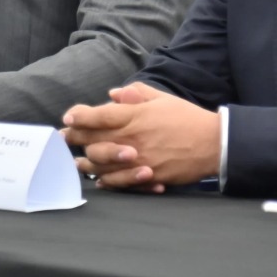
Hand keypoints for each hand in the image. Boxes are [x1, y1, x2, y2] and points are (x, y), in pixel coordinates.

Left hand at [60, 82, 219, 191]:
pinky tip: (100, 179)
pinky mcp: (148, 177)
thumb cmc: (187, 118)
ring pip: (102, 164)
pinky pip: (121, 182)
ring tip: (77, 160)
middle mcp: (132, 138)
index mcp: (135, 116)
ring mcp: (139, 160)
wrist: (213, 143)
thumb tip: (114, 94)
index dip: (79, 116)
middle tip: (63, 139)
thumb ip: (136, 95)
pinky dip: (107, 181)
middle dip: (75, 139)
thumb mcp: (161, 99)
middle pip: (94, 140)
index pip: (98, 116)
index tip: (67, 118)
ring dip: (86, 162)